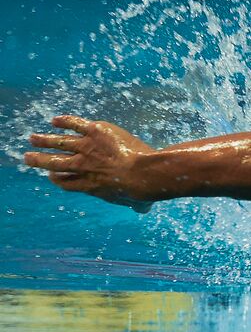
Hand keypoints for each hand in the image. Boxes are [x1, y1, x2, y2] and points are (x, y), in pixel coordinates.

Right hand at [24, 116, 156, 211]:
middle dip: (39, 160)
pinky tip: (55, 121)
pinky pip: (74, 124)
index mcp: (89, 185)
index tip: (51, 176)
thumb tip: (142, 210)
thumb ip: (136, 206)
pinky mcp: (94, 132)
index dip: (57, 179)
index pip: (66, 182)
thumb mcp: (137, 203)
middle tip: (27, 158)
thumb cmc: (141, 192)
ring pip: (58, 143)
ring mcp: (87, 148)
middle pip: (54, 163)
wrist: (143, 174)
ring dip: (44, 141)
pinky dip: (64, 121)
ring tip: (33, 139)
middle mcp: (82, 167)